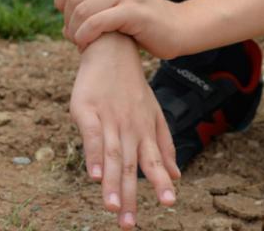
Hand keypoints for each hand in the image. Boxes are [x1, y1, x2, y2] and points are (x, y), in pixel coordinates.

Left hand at [55, 0, 185, 58]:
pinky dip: (85, 36)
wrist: (177, 29)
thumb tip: (60, 8)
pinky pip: (95, 23)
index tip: (66, 19)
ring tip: (80, 43)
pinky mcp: (132, 11)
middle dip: (68, 20)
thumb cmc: (142, 21)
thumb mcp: (117, 0)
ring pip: (82, 10)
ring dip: (75, 32)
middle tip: (73, 37)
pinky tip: (85, 45)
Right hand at [70, 34, 180, 228]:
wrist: (113, 50)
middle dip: (130, 196)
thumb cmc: (131, 87)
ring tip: (111, 207)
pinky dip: (91, 154)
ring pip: (111, 155)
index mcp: (145, 131)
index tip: (169, 204)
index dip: (160, 183)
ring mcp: (109, 119)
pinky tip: (92, 174)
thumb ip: (164, 145)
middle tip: (129, 224)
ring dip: (111, 182)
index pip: (154, 162)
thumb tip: (176, 175)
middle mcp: (129, 128)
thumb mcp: (153, 114)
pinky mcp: (87, 110)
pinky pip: (91, 134)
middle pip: (129, 166)